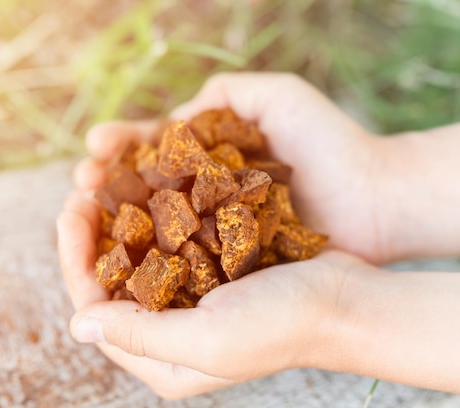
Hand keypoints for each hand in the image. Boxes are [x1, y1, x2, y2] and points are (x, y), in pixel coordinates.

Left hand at [59, 191, 365, 397]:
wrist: (345, 299)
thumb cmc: (283, 325)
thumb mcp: (208, 340)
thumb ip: (140, 335)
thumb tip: (77, 325)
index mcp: (161, 360)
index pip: (95, 309)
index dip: (75, 259)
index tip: (71, 212)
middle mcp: (169, 333)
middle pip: (111, 279)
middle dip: (92, 232)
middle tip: (84, 185)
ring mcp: (190, 300)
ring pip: (136, 255)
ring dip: (119, 216)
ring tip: (107, 177)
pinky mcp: (211, 271)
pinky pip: (169, 239)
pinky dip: (154, 211)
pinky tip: (147, 182)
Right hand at [73, 72, 394, 263]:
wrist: (379, 200)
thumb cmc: (332, 145)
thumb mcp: (278, 97)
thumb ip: (226, 93)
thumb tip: (175, 118)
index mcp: (211, 153)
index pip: (152, 147)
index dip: (119, 147)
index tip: (95, 147)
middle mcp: (207, 193)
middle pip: (142, 188)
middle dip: (105, 185)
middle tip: (80, 185)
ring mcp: (218, 229)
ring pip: (154, 226)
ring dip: (115, 223)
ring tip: (83, 216)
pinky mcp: (232, 261)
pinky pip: (183, 261)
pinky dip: (149, 259)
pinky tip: (121, 257)